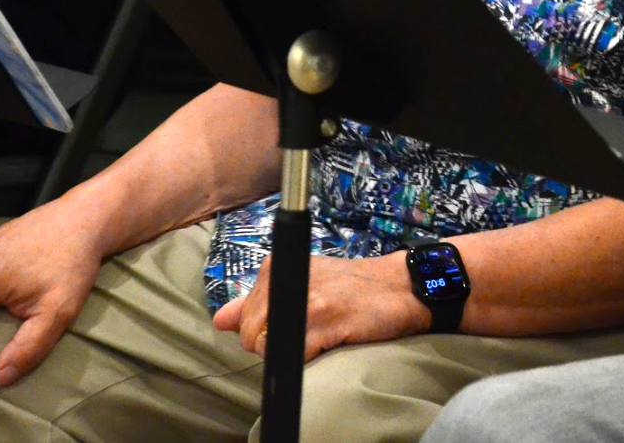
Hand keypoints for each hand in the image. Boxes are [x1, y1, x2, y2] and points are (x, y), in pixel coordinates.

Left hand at [211, 252, 430, 361]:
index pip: (244, 319)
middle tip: (313, 328)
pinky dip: (311, 357)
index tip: (299, 319)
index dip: (267, 330)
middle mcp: (286, 277)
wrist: (402, 285)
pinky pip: (294, 356)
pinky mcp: (323, 319)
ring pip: (268, 348)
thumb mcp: (302, 283)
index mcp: (277, 267)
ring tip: (322, 333)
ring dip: (294, 352)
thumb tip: (221, 321)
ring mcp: (304, 298)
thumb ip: (258, 302)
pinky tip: (333, 339)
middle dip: (277, 345)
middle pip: (251, 337)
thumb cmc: (354, 288)